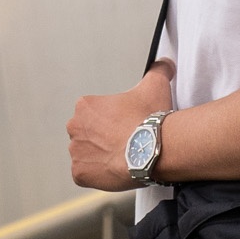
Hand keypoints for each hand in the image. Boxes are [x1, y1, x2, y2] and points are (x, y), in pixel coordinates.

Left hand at [66, 64, 173, 190]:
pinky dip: (97, 174)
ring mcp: (76, 152)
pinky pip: (85, 174)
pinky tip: (115, 170)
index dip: (112, 120)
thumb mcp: (155, 86)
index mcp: (85, 106)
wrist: (152, 151)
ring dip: (100, 156)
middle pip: (87, 133)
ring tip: (122, 157)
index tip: (126, 125)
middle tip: (125, 142)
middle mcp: (75, 127)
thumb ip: (158, 70)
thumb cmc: (149, 120)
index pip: (94, 113)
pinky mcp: (79, 173)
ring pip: (86, 154)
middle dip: (102, 138)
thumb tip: (165, 63)